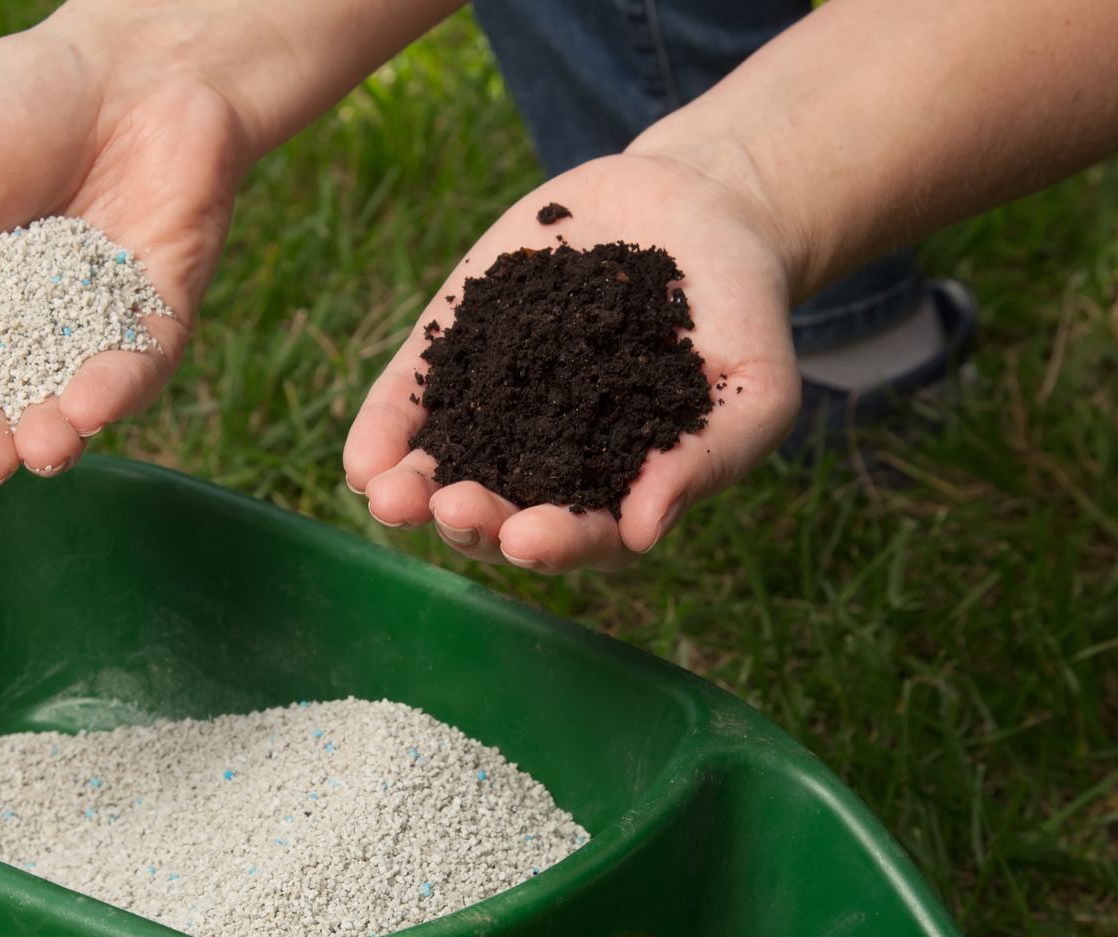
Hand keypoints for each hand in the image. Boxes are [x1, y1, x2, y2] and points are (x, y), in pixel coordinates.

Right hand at [0, 12, 246, 486]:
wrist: (125, 65)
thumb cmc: (4, 106)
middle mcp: (6, 343)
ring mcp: (82, 342)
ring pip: (58, 421)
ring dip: (42, 447)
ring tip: (32, 452)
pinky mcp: (151, 327)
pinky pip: (134, 376)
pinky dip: (112, 395)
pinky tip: (87, 407)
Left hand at [342, 151, 800, 571]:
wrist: (697, 210)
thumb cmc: (739, 316)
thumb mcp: (754, 389)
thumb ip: (706, 461)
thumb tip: (645, 534)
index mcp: (620, 493)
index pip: (583, 538)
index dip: (556, 545)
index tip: (530, 539)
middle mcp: (548, 468)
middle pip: (501, 516)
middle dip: (472, 520)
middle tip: (454, 509)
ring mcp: (496, 414)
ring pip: (443, 472)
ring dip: (412, 493)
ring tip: (389, 495)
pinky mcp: (456, 356)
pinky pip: (411, 404)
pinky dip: (384, 432)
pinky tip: (363, 458)